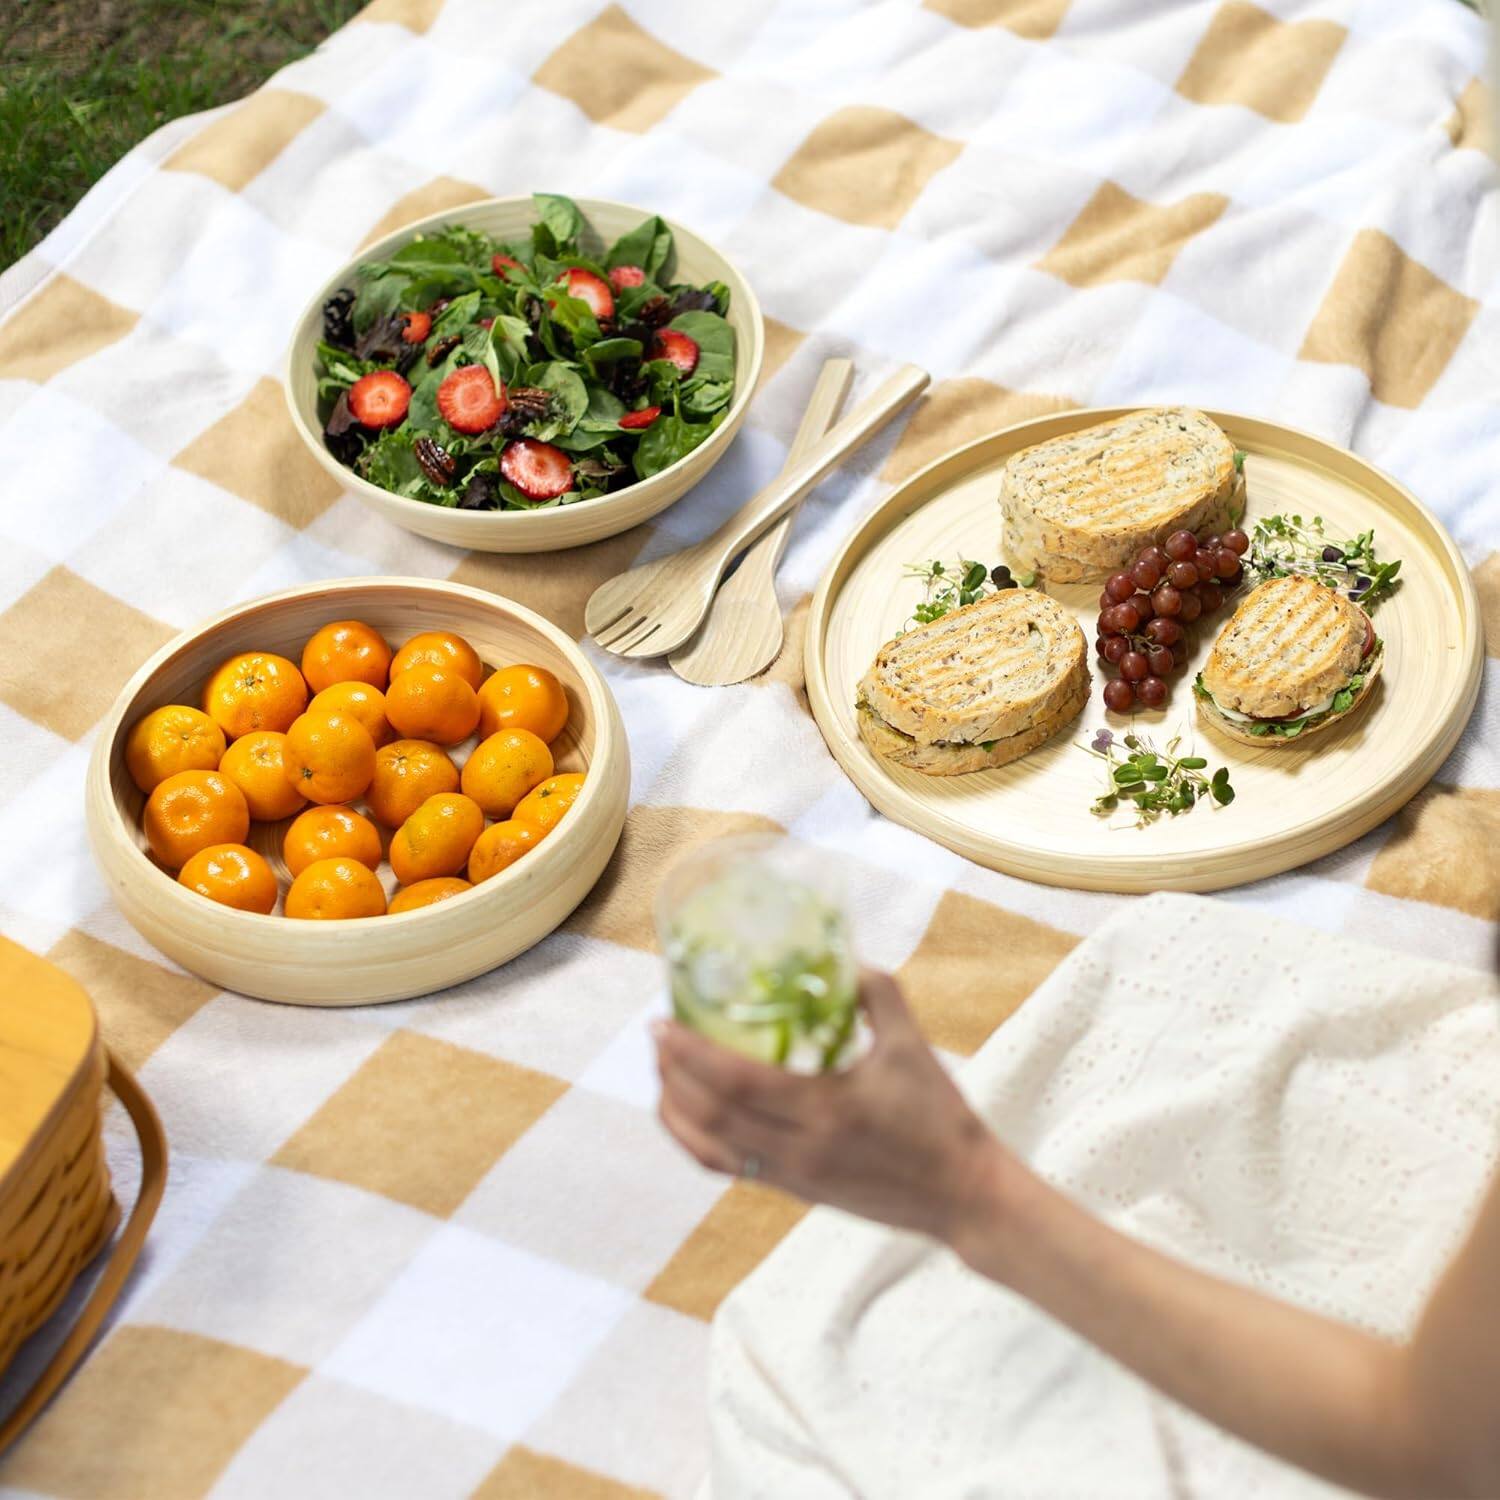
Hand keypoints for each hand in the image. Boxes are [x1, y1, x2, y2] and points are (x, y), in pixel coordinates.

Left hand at [653, 970, 1005, 1246]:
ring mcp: (791, 1176)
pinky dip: (694, 1139)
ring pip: (708, 1146)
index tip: (662, 1022)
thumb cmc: (939, 1116)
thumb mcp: (912, 1045)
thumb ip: (877, 994)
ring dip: (674, 1106)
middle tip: (656, 1034)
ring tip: (663, 1068)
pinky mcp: (792, 1191)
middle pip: (708, 1114)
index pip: (736, 1082)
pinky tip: (686, 1112)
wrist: (961, 1194)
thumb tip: (841, 954)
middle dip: (671, 1073)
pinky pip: (726, 1167)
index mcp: (826, 1109)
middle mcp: (799, 1148)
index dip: (689, 1053)